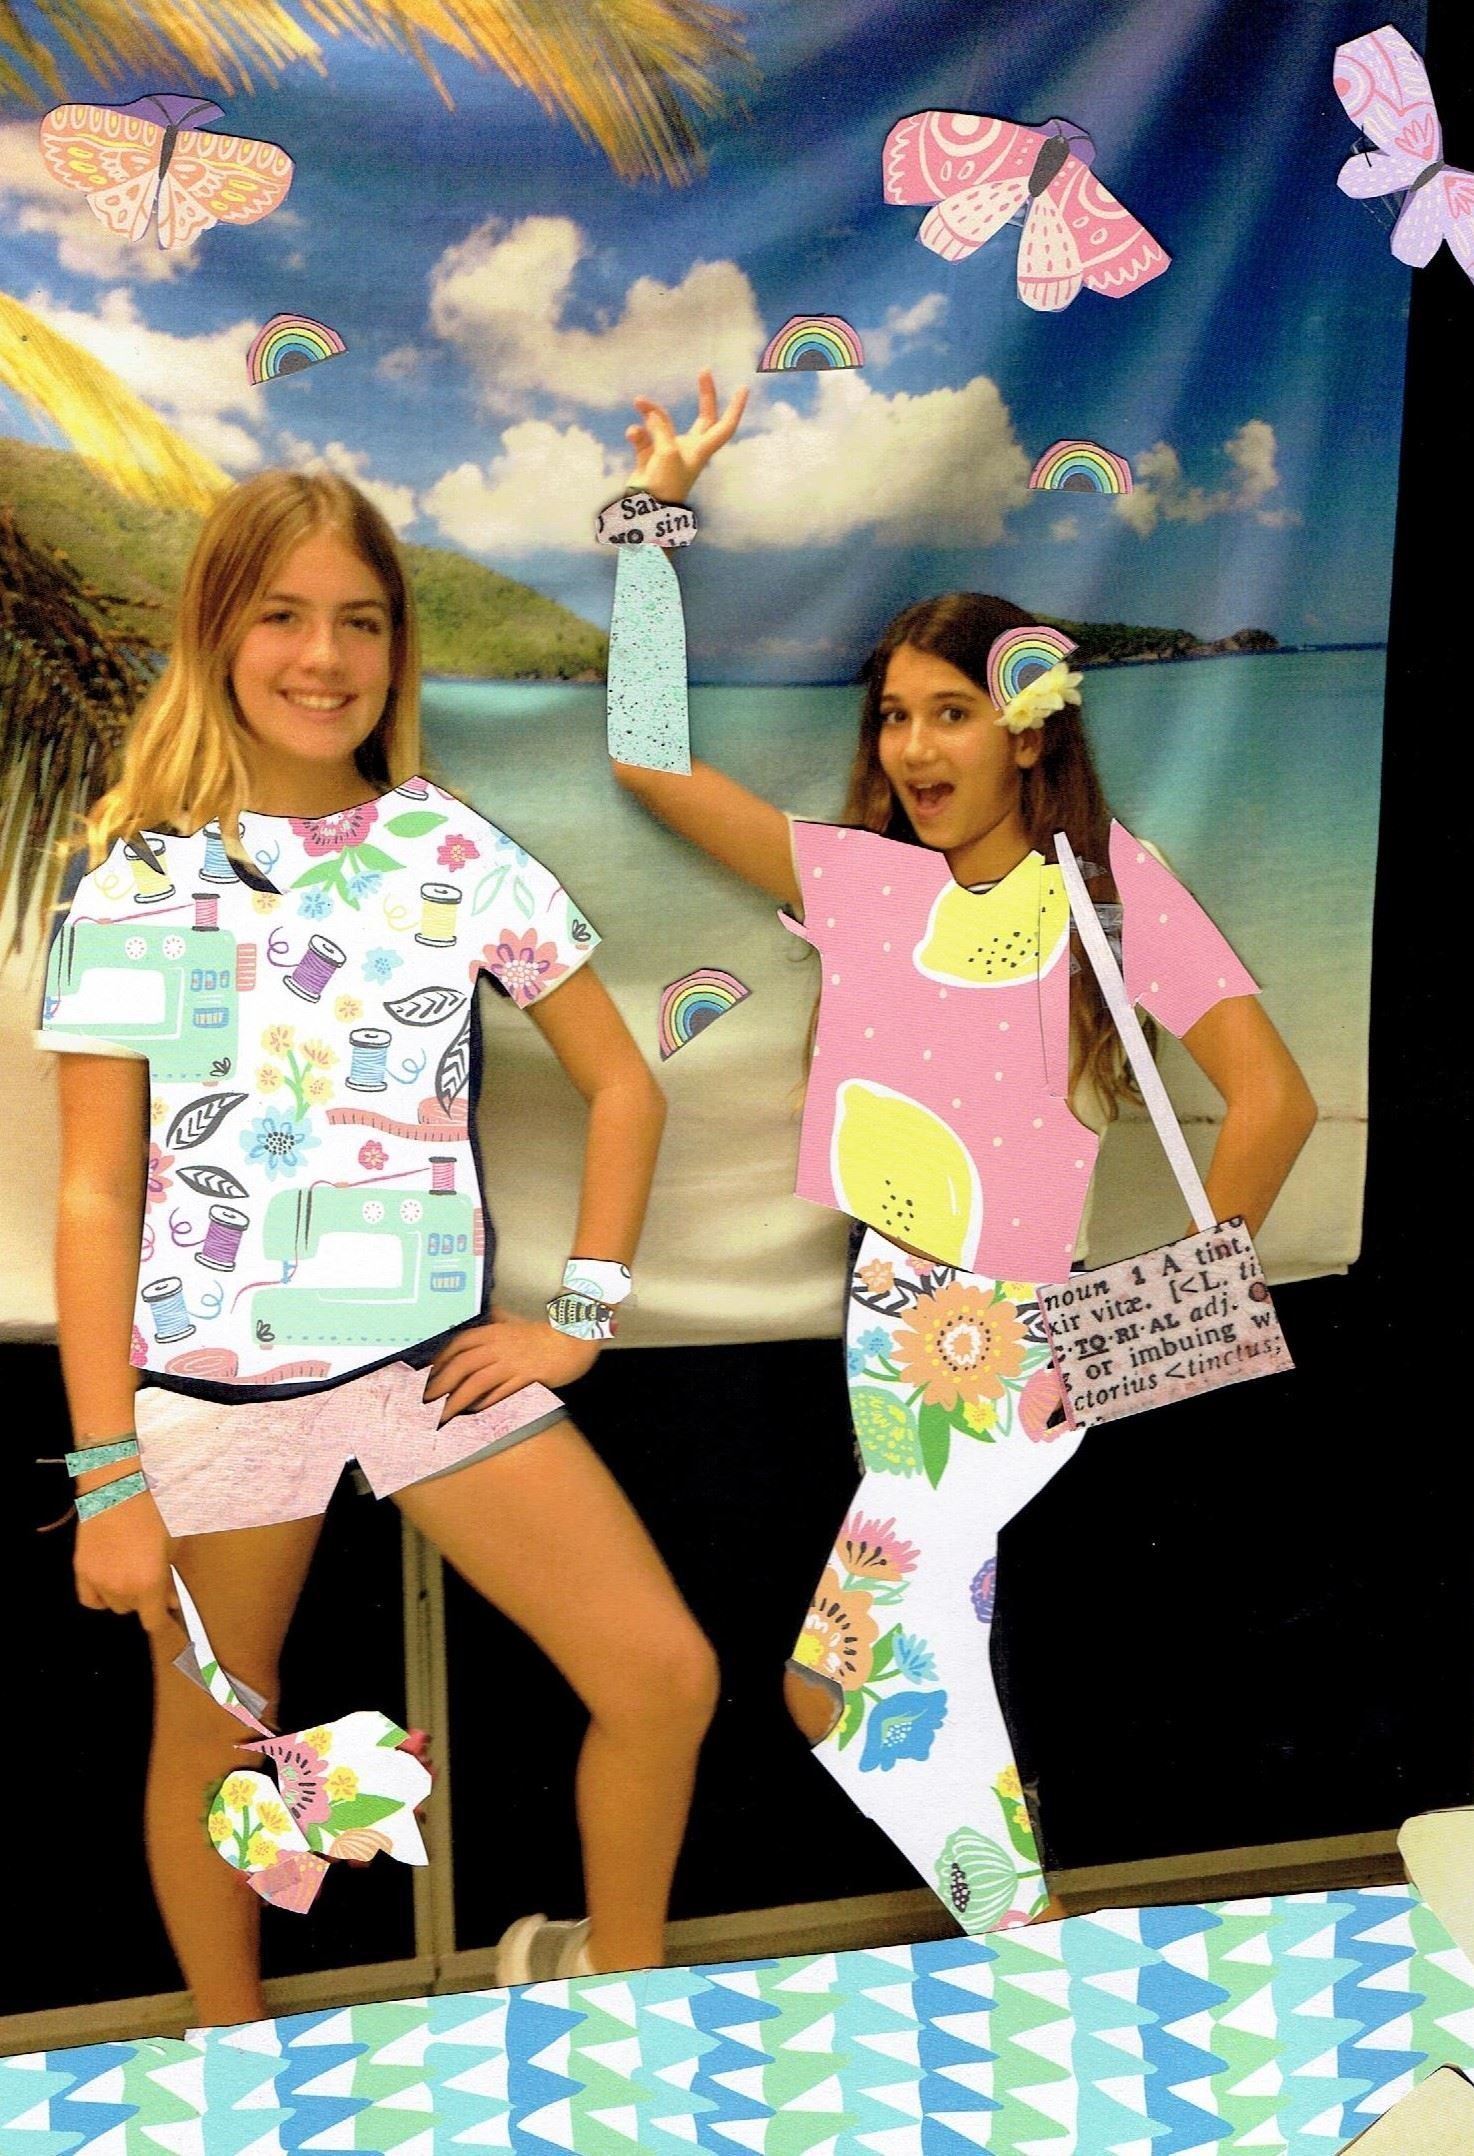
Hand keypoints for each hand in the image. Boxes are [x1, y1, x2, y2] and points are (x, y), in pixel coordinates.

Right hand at [74, 1489, 178, 1634]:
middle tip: (149, 1579)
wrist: (116, 1492)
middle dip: (144, 1599)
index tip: (165, 1613)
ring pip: (113, 1606)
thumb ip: (170, 1577)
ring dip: (123, 1597)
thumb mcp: (171, 1545)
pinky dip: (99, 1597)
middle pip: (134, 1610)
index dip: (161, 1620)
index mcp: (148, 1583)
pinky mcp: (80, 1572)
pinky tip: (107, 1584)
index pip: (153, 1621)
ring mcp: (98, 1582)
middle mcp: (122, 1589)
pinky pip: (89, 1600)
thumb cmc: (151, 1513)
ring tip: (128, 1575)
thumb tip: (171, 1601)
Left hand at [421, 1307, 598, 1422]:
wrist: (576, 1336)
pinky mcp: (528, 1378)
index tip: (429, 1375)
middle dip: (441, 1384)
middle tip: (425, 1402)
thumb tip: (491, 1315)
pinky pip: (501, 1393)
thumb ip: (503, 1320)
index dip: (441, 1360)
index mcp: (495, 1331)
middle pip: (462, 1364)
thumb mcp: (520, 1322)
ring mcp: (513, 1362)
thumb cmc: (548, 1332)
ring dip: (457, 1399)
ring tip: (443, 1415)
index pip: (459, 1344)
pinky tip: (474, 1415)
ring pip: (477, 1381)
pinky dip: (485, 1404)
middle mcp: (499, 1346)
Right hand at [626, 367, 746, 502]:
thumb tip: (648, 412)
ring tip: (639, 401)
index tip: (743, 388)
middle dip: (705, 395)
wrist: (645, 512)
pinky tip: (632, 433)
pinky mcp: (649, 458)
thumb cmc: (665, 485)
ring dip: (652, 412)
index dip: (735, 408)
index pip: (725, 427)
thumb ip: (661, 429)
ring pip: (664, 424)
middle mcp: (689, 448)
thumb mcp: (667, 453)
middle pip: (704, 417)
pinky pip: (644, 438)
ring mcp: (669, 452)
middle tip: (704, 371)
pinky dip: (637, 434)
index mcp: (702, 450)